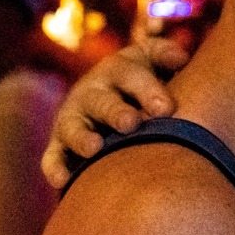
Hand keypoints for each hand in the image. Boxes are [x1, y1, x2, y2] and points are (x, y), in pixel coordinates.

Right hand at [40, 37, 192, 188]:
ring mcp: (73, 118)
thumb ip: (164, 54)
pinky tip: (61, 181)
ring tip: (94, 148)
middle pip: (101, 101)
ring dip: (81, 137)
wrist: (108, 96)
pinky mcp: (60, 144)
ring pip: (73, 127)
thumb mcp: (149, 60)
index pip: (130, 76)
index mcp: (117, 72)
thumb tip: (180, 57)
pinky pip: (53, 156)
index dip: (147, 90)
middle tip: (130, 123)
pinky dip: (55, 167)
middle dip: (115, 111)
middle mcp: (91, 93)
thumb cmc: (139, 81)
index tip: (166, 108)